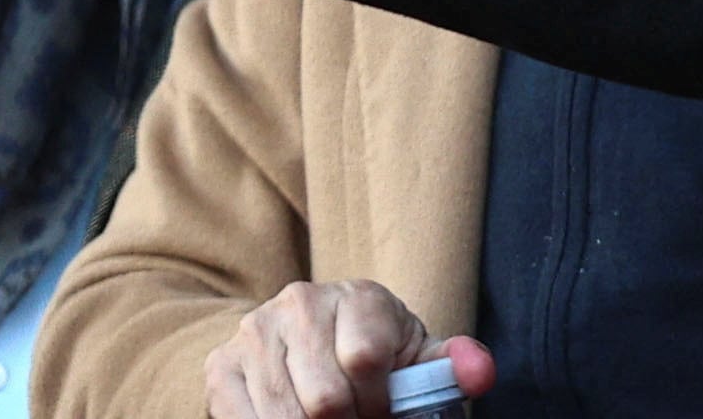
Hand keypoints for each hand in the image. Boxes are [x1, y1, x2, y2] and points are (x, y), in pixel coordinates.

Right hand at [204, 279, 494, 418]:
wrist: (310, 345)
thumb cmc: (376, 358)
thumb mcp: (416, 359)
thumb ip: (451, 366)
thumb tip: (480, 372)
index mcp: (360, 296)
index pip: (365, 360)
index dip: (379, 405)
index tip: (384, 412)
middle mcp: (302, 302)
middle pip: (325, 398)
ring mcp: (256, 332)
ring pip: (285, 415)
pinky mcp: (222, 366)